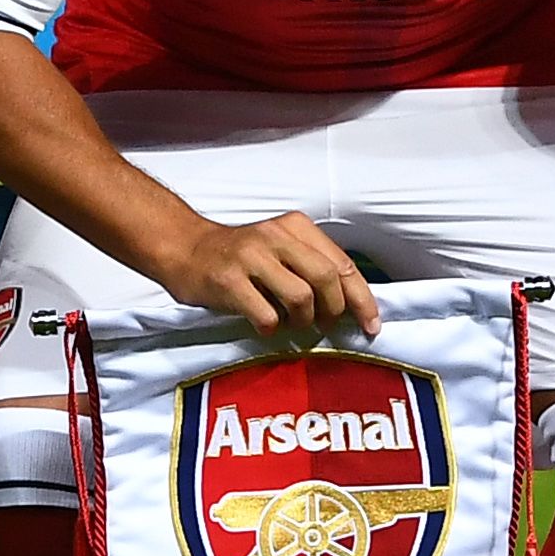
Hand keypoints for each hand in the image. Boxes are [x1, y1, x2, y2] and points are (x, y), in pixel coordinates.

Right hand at [154, 211, 375, 337]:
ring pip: (302, 298)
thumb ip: (313, 267)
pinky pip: (267, 315)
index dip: (362, 299)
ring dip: (302, 321)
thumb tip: (351, 304)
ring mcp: (251, 257)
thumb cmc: (239, 257)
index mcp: (296, 227)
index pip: (342, 264)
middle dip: (334, 311)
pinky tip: (264, 325)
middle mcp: (276, 236)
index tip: (371, 325)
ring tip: (290, 324)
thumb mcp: (280, 249)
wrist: (184, 248)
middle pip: (327, 279)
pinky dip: (272, 328)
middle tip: (324, 326)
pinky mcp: (228, 281)